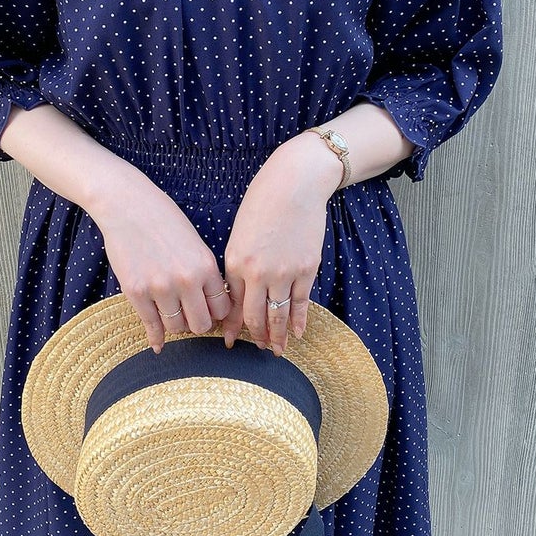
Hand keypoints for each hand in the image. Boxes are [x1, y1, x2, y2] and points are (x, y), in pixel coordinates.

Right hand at [94, 172, 231, 352]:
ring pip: (177, 327)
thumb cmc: (163, 220)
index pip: (222, 309)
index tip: (208, 310)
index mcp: (206, 266)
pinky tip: (157, 342)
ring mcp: (160, 288)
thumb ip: (204, 274)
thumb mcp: (195, 244)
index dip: (216, 312)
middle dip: (197, 322)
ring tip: (171, 313)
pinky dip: (155, 337)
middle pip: (201, 324)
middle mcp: (186, 280)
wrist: (127, 206)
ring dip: (175, 324)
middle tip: (189, 314)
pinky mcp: (136, 292)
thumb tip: (212, 304)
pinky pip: (151, 326)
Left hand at [218, 132, 340, 355]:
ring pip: (279, 315)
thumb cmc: (263, 203)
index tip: (229, 341)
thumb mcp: (240, 234)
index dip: (232, 327)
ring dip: (277, 337)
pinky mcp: (307, 270)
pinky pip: (301, 303)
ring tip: (277, 351)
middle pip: (255, 316)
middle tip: (256, 350)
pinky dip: (298, 321)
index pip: (232, 305)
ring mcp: (284, 273)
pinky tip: (297, 333)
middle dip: (255, 337)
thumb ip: (238, 265)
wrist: (295, 184)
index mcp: (235, 262)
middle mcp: (258, 273)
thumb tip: (238, 293)